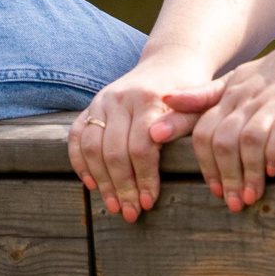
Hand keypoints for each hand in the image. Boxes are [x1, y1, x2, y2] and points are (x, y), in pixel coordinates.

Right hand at [68, 59, 215, 222]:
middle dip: (122, 186)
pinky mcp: (92, 104)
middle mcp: (120, 98)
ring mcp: (102, 100)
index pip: (141, 146)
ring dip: (101, 180)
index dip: (144, 178)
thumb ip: (183, 121)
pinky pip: (76, 135)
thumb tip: (159, 138)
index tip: (149, 202)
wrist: (169, 63)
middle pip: (114, 151)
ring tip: (114, 205)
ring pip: (92, 146)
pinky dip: (79, 161)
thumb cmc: (190, 90)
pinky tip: (91, 183)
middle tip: (130, 213)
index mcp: (148, 98)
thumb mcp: (198, 104)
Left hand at [179, 38, 274, 212]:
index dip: (205, 164)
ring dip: (249, 171)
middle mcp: (247, 98)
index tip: (214, 190)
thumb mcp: (234, 82)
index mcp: (228, 96)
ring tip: (252, 195)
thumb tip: (165, 101)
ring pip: (250, 138)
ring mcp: (274, 101)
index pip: (203, 132)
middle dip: (226, 175)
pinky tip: (274, 171)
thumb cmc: (271, 77)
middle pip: (224, 140)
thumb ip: (202, 97)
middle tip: (233, 203)